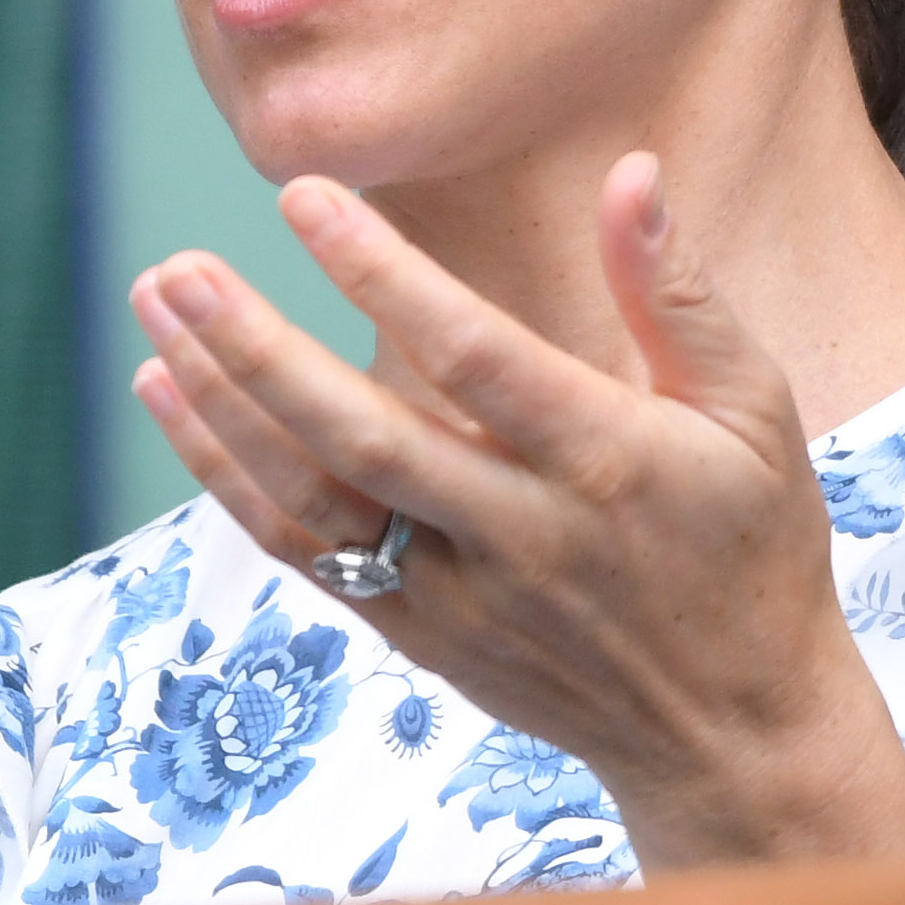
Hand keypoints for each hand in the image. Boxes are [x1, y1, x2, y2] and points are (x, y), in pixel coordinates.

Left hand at [127, 158, 904, 873]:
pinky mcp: (416, 634)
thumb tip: (631, 172)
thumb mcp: (751, 412)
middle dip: (259, 354)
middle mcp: (520, 534)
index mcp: (606, 462)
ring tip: (153, 311)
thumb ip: (677, 295)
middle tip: (180, 268)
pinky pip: (302, 553)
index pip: (477, 359)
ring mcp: (457, 594)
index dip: (386, 278)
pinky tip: (169, 396)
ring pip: (314, 502)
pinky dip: (227, 476)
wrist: (731, 732)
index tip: (304, 194)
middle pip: (365, 440)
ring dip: (219, 407)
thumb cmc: (749, 546)